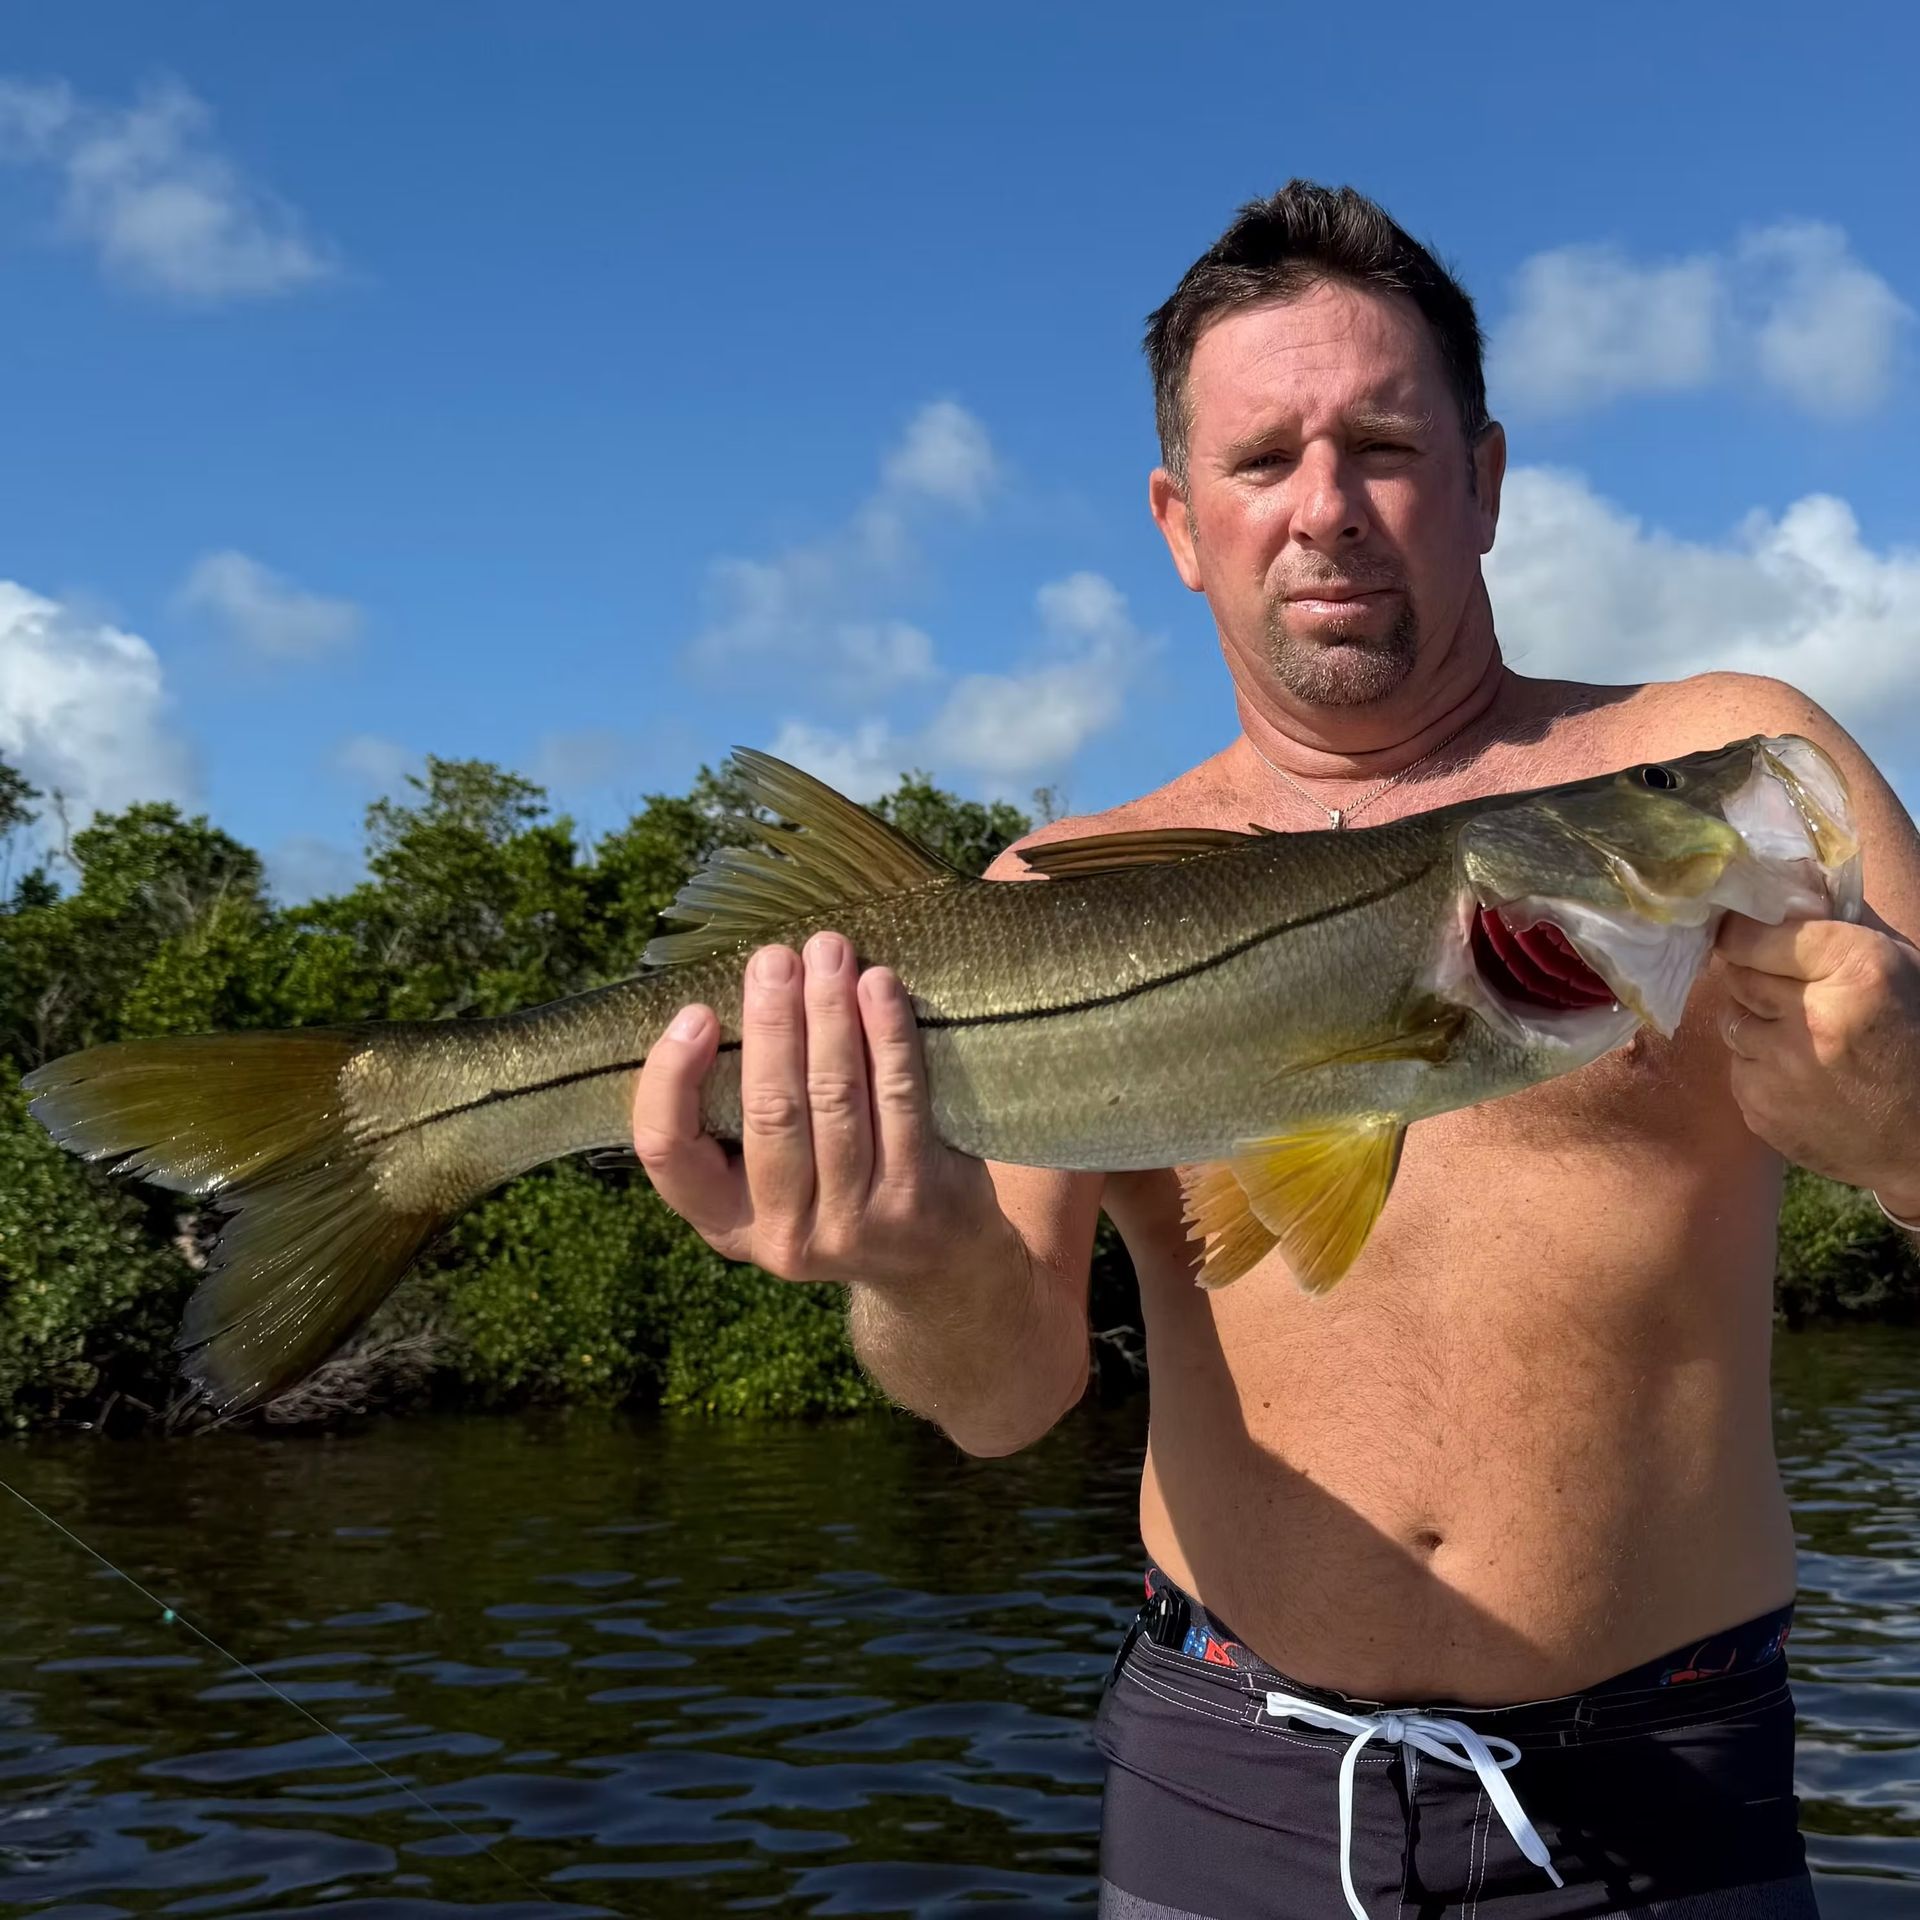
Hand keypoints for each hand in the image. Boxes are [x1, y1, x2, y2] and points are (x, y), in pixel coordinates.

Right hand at [631, 930, 1009, 1285]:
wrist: (934, 1259)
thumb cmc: (836, 1184)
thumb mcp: (768, 1177)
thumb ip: (738, 1111)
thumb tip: (727, 997)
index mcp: (723, 1219)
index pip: (667, 1151)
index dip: (671, 1078)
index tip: (695, 1014)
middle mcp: (780, 1233)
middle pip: (767, 1112)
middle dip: (771, 1022)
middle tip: (774, 958)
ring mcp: (851, 1224)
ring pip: (833, 1100)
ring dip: (829, 1014)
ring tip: (827, 952)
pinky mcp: (914, 1200)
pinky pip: (898, 1100)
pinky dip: (887, 1036)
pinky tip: (879, 986)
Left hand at [1716, 914, 1919, 1214]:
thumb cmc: (1914, 1038)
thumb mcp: (1894, 968)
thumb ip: (1831, 937)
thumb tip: (1767, 904)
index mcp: (1854, 970)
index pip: (1755, 936)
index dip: (1743, 934)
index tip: (1737, 933)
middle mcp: (1811, 1017)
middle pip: (1738, 977)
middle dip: (1754, 976)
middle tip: (1781, 987)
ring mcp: (1782, 1069)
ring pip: (1733, 1023)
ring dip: (1757, 1024)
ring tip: (1799, 1037)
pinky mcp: (1761, 1109)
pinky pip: (1738, 1069)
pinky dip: (1760, 1068)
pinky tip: (1800, 1075)